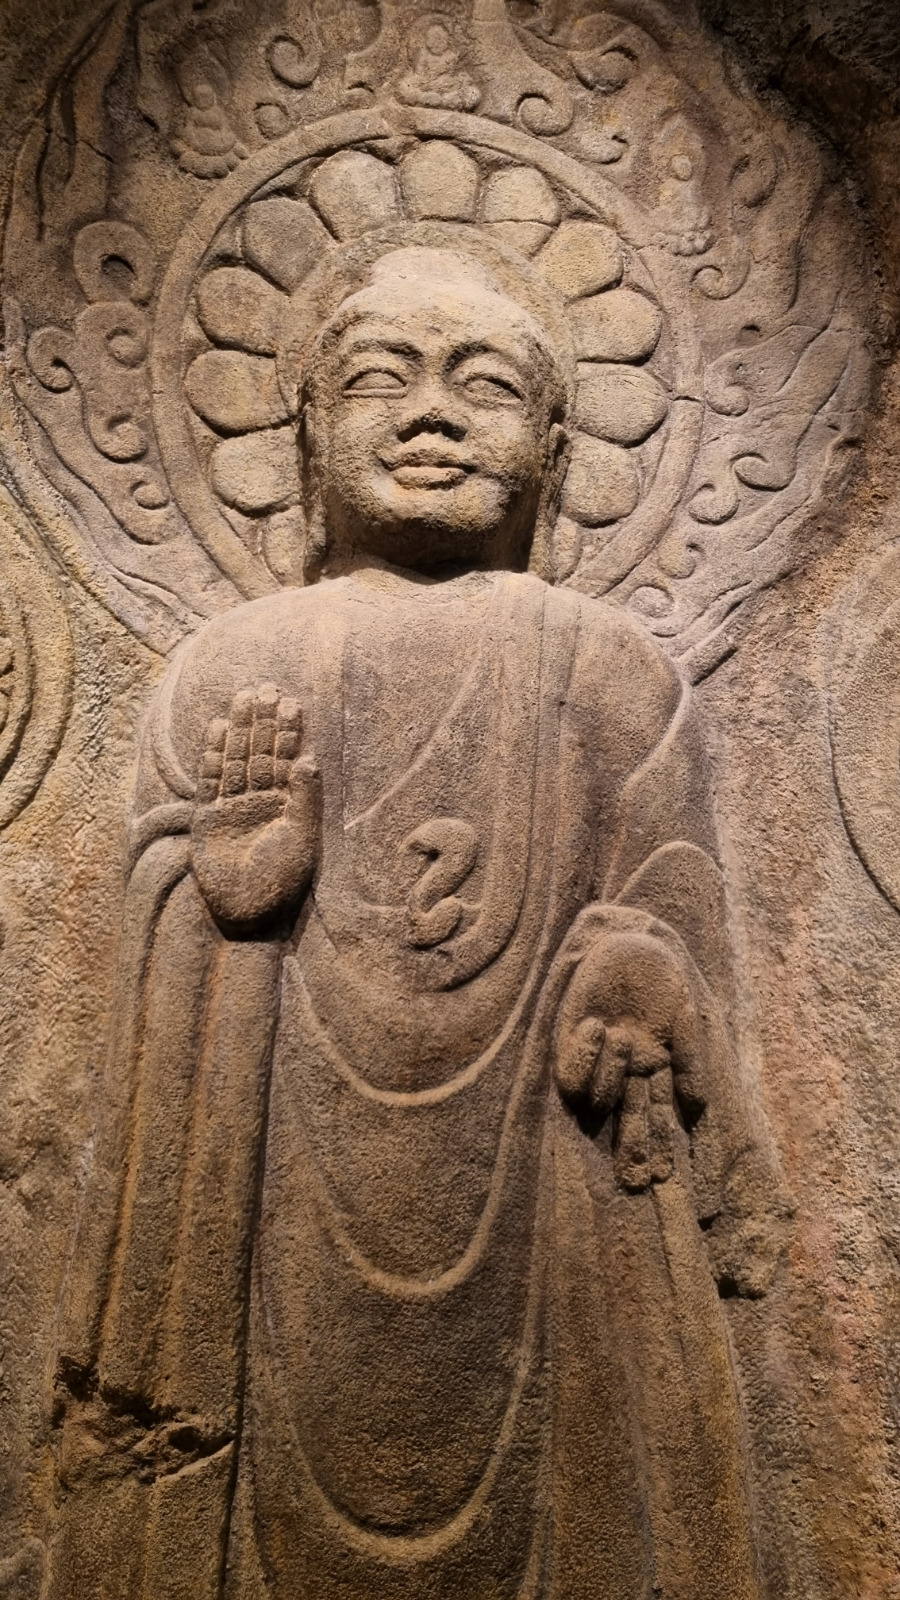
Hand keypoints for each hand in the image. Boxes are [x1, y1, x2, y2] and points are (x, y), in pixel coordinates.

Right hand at [191, 683, 318, 928]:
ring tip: (242, 698)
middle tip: (265, 687)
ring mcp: (233, 806)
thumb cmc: (281, 880)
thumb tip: (310, 759)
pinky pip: (211, 780)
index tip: (291, 702)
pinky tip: (217, 728)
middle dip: (262, 720)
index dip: (288, 731)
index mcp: (286, 804)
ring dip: (239, 730)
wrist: (248, 911)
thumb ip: (304, 799)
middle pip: (260, 751)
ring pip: (236, 759)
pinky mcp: (209, 817)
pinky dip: (213, 755)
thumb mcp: (302, 838)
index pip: (287, 758)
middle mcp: (260, 800)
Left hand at [554, 930, 704, 1191]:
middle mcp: (627, 1073)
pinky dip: (586, 1055)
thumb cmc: (660, 981)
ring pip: (602, 1098)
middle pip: (630, 1121)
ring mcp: (599, 1061)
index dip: (663, 1146)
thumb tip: (699, 1105)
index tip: (666, 1176)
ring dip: (611, 1074)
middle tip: (637, 1180)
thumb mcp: (685, 1018)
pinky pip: (573, 1073)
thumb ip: (691, 1060)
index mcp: (656, 1069)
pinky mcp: (570, 1044)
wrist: (628, 945)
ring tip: (623, 1036)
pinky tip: (598, 1026)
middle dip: (634, 1149)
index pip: (661, 1117)